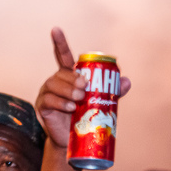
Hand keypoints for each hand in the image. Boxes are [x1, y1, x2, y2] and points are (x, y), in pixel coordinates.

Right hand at [35, 27, 131, 147]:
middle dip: (73, 79)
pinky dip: (60, 103)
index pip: (63, 56)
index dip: (59, 42)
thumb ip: (112, 91)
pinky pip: (48, 101)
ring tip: (79, 99)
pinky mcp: (42, 107)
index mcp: (68, 77)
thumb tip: (127, 81)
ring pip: (53, 85)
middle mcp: (55, 82)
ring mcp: (46, 94)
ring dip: (67, 90)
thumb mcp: (100, 103)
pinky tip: (71, 107)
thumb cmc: (86, 118)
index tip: (56, 29)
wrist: (74, 141)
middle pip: (61, 73)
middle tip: (85, 87)